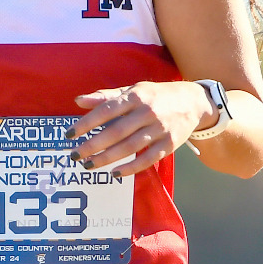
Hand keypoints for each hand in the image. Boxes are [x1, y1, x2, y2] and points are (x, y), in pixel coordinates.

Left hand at [71, 81, 213, 176]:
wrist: (193, 102)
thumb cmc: (156, 96)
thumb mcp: (133, 90)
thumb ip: (106, 97)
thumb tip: (78, 101)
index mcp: (135, 96)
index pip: (106, 110)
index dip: (86, 123)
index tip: (69, 134)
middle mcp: (147, 112)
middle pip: (116, 132)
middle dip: (93, 145)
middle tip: (75, 155)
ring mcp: (160, 129)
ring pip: (130, 147)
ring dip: (107, 158)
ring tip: (89, 165)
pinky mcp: (169, 144)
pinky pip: (148, 159)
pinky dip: (131, 168)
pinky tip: (115, 173)